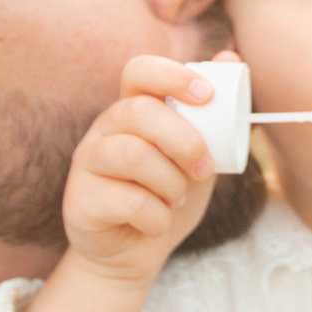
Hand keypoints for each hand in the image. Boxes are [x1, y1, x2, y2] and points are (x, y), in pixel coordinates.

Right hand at [60, 55, 219, 286]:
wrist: (138, 253)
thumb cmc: (169, 196)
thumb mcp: (200, 155)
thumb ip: (216, 115)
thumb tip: (231, 57)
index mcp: (133, 109)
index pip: (139, 71)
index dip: (173, 76)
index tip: (206, 95)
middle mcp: (105, 129)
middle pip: (140, 112)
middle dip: (184, 140)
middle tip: (203, 168)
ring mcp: (88, 163)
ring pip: (133, 155)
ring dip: (170, 182)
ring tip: (176, 197)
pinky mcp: (79, 200)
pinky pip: (127, 201)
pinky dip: (156, 216)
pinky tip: (156, 222)